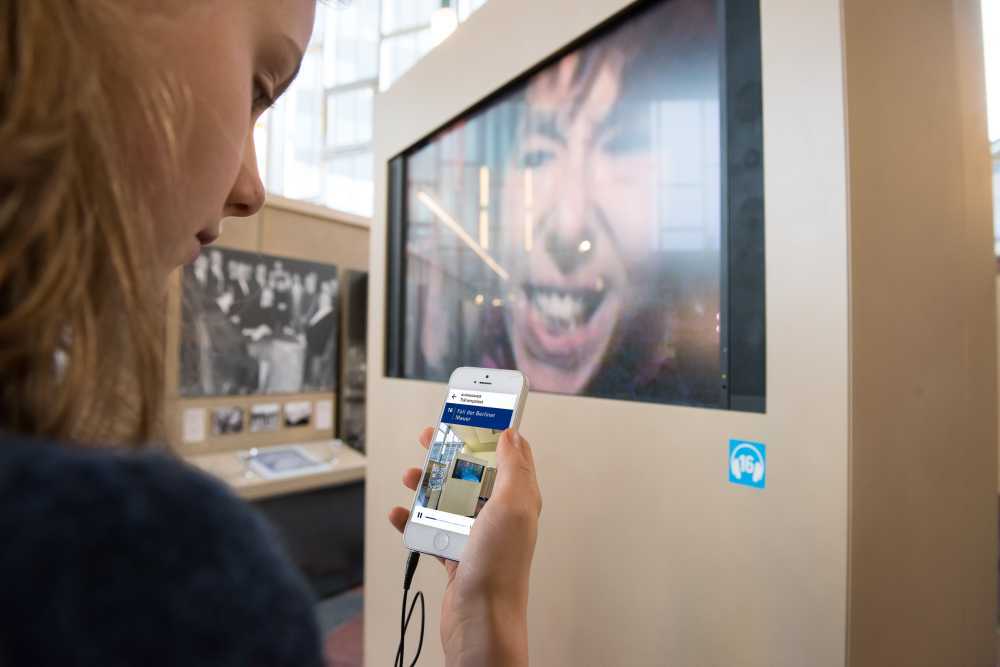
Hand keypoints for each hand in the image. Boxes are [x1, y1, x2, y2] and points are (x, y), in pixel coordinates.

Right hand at [389, 427, 541, 666]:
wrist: (480, 622)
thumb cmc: (499, 568)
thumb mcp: (512, 506)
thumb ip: (513, 467)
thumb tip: (513, 434)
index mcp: (519, 498)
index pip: (509, 453)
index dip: (491, 430)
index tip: (470, 413)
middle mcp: (500, 514)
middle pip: (473, 472)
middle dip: (450, 453)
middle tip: (429, 438)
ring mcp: (477, 534)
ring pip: (449, 497)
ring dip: (427, 484)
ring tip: (410, 476)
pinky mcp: (457, 554)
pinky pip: (432, 528)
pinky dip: (413, 519)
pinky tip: (400, 514)